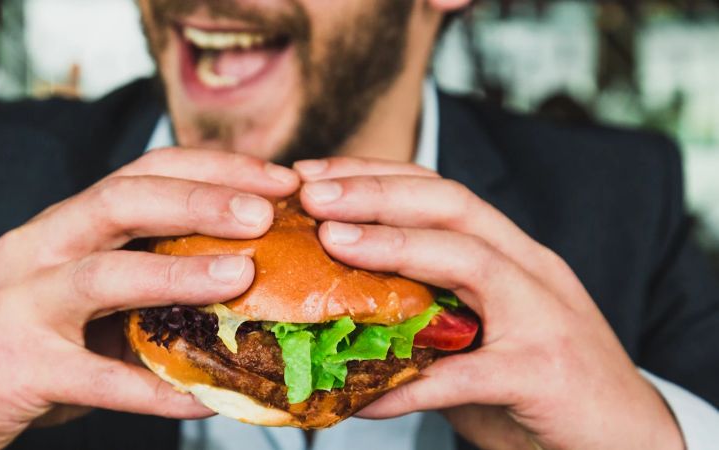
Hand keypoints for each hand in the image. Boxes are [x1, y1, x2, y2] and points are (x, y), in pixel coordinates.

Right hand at [0, 148, 299, 448]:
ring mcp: (23, 306)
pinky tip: (205, 398)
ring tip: (242, 275)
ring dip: (178, 273)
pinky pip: (96, 379)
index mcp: (60, 226)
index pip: (141, 173)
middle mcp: (38, 249)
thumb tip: (233, 287)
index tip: (275, 177)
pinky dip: (153, 390)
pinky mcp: (19, 368)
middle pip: (121, 200)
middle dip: (199, 198)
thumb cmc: (10, 337)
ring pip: (103, 275)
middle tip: (267, 209)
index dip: (212, 169)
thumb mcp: (68, 293)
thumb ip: (133, 283)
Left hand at [294, 157, 682, 449]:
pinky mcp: (543, 373)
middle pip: (451, 205)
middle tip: (311, 193)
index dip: (375, 175)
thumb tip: (342, 311)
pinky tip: (361, 396)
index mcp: (511, 254)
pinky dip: (409, 384)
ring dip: (394, 245)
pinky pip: (465, 374)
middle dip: (377, 190)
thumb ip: (429, 315)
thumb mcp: (483, 332)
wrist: (629, 440)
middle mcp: (530, 270)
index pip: (440, 191)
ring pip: (468, 259)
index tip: (314, 175)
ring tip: (331, 241)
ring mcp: (543, 316)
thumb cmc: (541, 385)